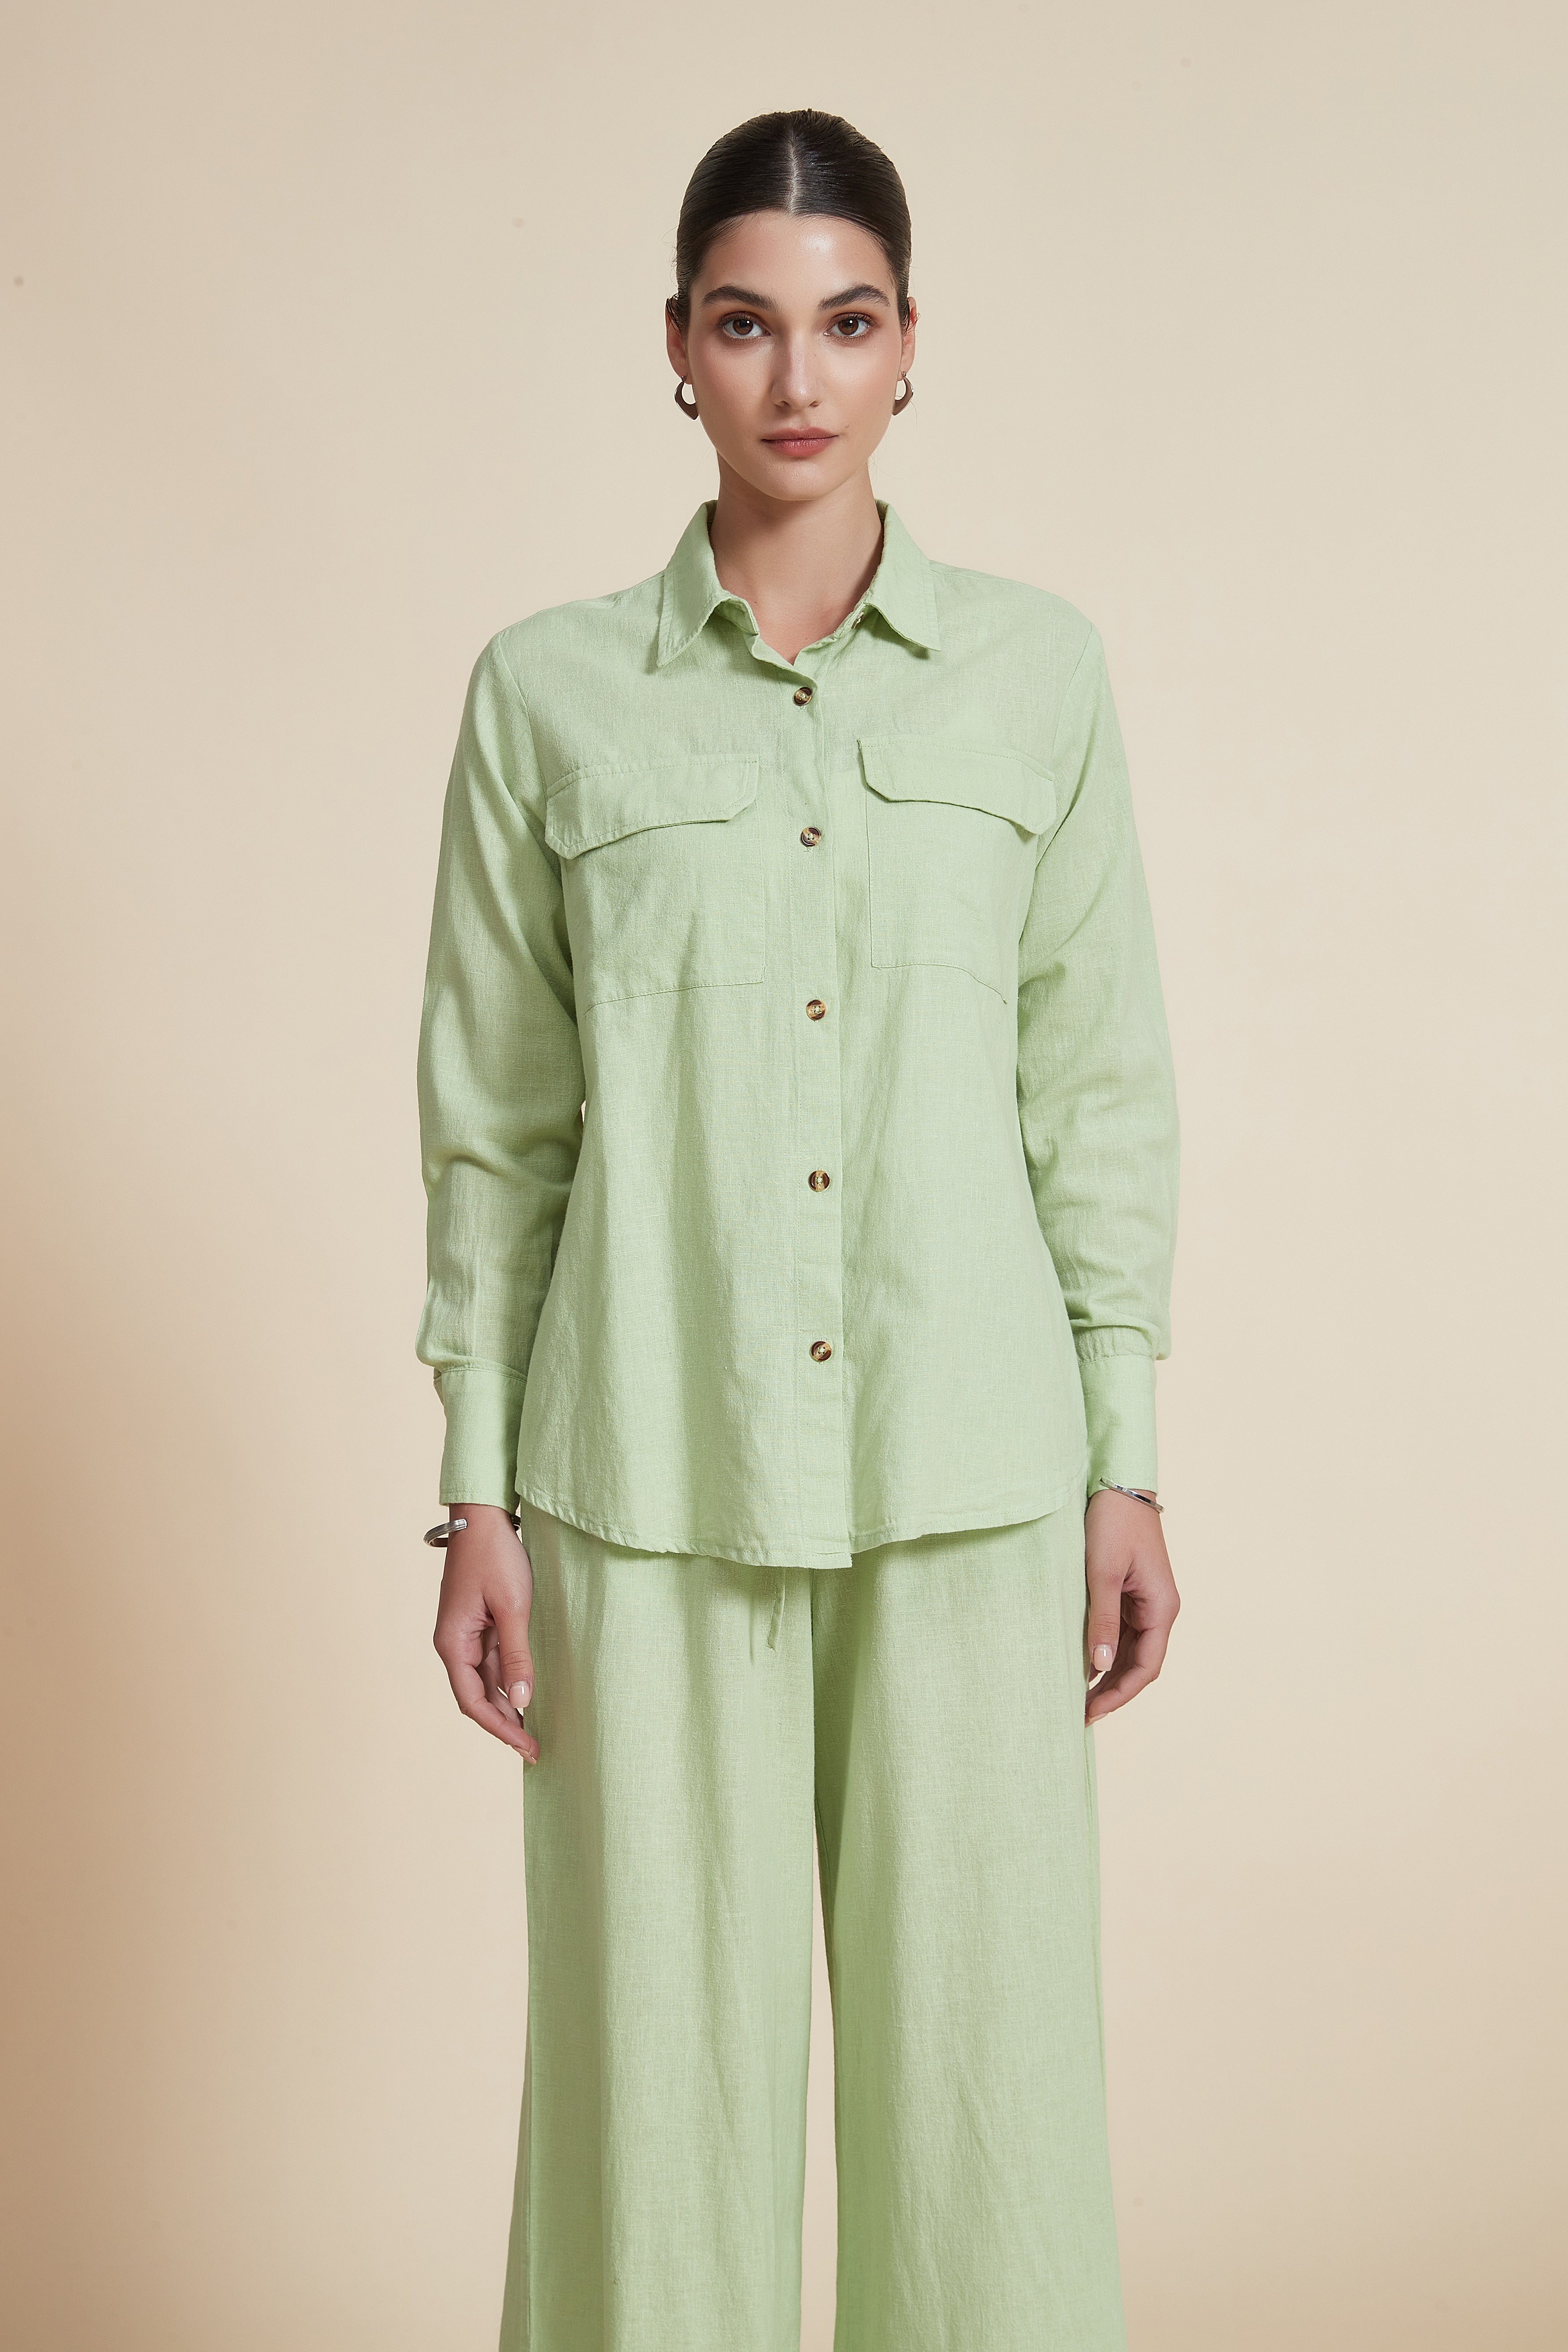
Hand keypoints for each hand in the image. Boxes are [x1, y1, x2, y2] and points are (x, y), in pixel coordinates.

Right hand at [431, 1504, 538, 1761]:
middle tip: (537, 1748)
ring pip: (485, 1681)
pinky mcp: (478, 1623)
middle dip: (506, 1722)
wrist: (483, 1516)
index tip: (527, 1748)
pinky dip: (509, 1679)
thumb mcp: (513, 1608)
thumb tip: (522, 1701)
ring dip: (508, 1703)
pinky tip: (529, 1691)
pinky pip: (492, 1661)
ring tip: (538, 1728)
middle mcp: (453, 1643)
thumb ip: (516, 1656)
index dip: (500, 1728)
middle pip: (477, 1696)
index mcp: (452, 1643)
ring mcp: (465, 1634)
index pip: (472, 1702)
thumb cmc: (496, 1556)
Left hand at [1083, 1487, 1179, 1724]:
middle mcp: (1159, 1609)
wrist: (1117, 1484)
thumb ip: (1103, 1620)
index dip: (1120, 1693)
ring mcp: (1146, 1601)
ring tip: (1079, 1696)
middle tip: (1080, 1713)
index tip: (1091, 1712)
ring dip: (1109, 1674)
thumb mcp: (1103, 1573)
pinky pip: (1121, 1631)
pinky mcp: (1131, 1592)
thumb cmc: (1112, 1523)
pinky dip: (1105, 1650)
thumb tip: (1101, 1665)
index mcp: (1161, 1608)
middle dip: (1113, 1690)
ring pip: (1131, 1650)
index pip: (1147, 1666)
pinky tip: (1083, 1664)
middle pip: (1140, 1663)